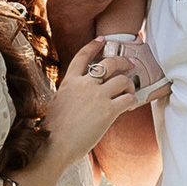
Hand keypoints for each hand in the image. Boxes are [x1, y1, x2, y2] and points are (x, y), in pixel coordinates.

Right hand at [46, 40, 142, 154]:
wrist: (53, 145)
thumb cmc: (53, 131)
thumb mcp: (58, 103)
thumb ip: (71, 94)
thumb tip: (83, 96)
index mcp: (69, 82)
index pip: (82, 56)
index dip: (93, 46)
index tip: (102, 40)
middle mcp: (84, 85)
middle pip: (109, 63)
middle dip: (124, 61)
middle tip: (132, 63)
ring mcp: (97, 96)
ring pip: (123, 80)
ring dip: (130, 85)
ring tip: (129, 92)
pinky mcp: (108, 110)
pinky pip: (128, 98)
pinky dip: (133, 101)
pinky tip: (130, 106)